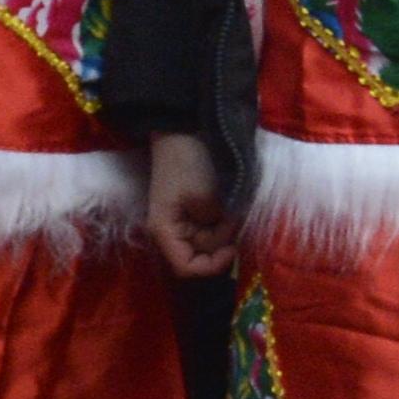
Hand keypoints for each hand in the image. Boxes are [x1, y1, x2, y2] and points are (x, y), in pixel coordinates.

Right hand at [143, 137, 234, 279]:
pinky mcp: (196, 212)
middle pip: (202, 255)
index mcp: (164, 232)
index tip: (232, 248)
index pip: (186, 268)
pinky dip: (225, 220)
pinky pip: (213, 227)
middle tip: (233, 215)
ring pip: (211, 242)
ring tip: (231, 204)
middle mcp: (171, 232)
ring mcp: (184, 222)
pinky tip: (231, 205)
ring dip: (226, 228)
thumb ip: (216, 229)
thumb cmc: (190, 163)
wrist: (186, 131)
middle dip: (222, 240)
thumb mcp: (205, 198)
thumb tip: (228, 243)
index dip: (211, 266)